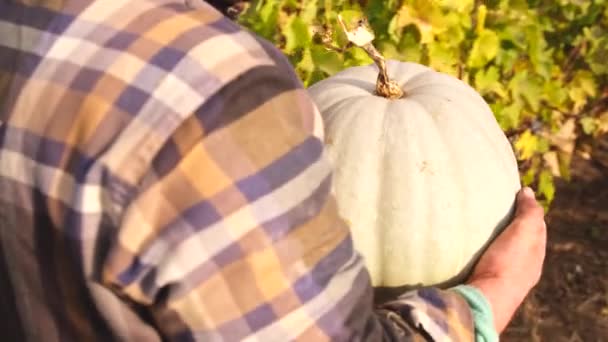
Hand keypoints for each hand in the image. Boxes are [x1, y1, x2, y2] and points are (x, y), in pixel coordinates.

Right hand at [467, 187, 546, 332]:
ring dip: (492, 240)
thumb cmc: (507, 265)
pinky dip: (480, 251)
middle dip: (510, 226)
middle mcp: (522, 270)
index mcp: (535, 257)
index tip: (515, 197)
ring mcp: (502, 278)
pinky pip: (484, 262)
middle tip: (494, 209)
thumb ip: (529, 213)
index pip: (537, 229)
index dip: (528, 212)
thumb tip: (528, 192)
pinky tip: (468, 247)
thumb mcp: (524, 234)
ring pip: (500, 253)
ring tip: (477, 225)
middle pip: (519, 242)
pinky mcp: (483, 283)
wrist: (485, 300)